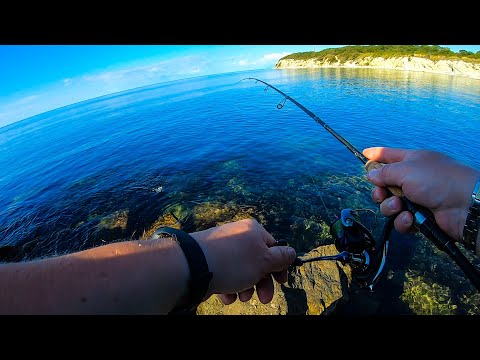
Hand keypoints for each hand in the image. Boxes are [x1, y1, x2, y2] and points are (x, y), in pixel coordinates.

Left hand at [190, 218, 295, 304]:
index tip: (282, 283)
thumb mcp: (264, 261)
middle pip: (258, 261)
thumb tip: (292, 251)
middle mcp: (239, 236)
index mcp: (254, 231)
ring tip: (240, 297)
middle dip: (262, 282)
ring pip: (242, 270)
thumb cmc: (233, 262)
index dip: (280, 266)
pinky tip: (225, 295)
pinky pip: (226, 273)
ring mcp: (223, 248)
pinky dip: (229, 286)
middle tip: (264, 299)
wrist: (193, 265)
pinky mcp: (210, 259)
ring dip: (245, 287)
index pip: (274, 247)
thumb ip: (281, 257)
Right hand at [363, 147, 479, 240]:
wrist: (465, 206)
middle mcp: (413, 179)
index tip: (363, 154)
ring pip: (390, 205)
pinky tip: (410, 219)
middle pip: (385, 185)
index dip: (376, 155)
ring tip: (399, 207)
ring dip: (390, 207)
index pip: (389, 155)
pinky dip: (402, 221)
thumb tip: (372, 175)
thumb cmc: (439, 180)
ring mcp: (417, 199)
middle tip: (382, 194)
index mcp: (412, 161)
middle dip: (379, 192)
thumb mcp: (407, 170)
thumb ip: (384, 172)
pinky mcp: (420, 218)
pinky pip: (401, 221)